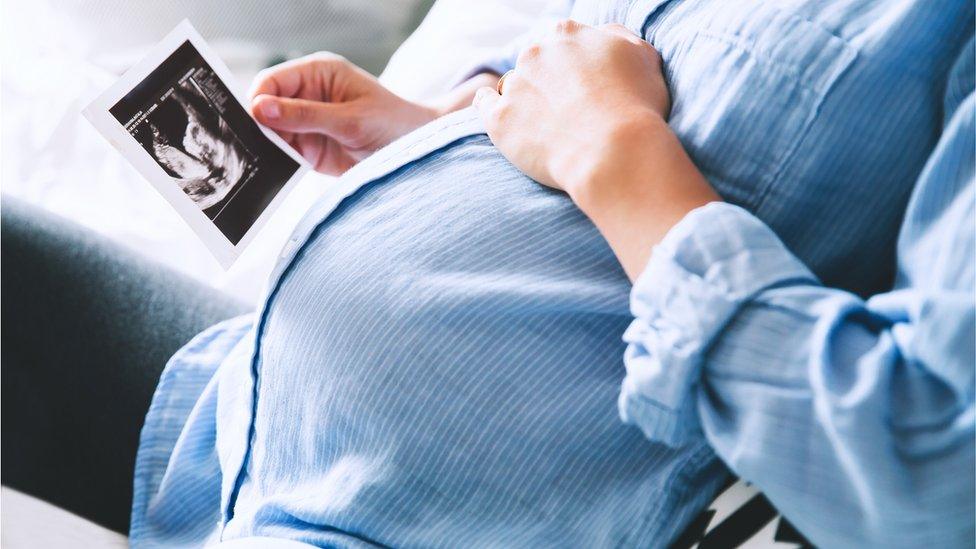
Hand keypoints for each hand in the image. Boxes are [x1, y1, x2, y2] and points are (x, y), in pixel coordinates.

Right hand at [249, 53, 439, 174]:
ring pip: (271, 133)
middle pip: (266, 107)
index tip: (255, 121)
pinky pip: (284, 154)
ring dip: (268, 146)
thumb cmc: (393, 124)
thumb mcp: (351, 119)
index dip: (259, 99)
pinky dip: (278, 162)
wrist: (416, 154)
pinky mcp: (310, 149)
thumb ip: (306, 115)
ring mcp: (307, 123)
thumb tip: (260, 108)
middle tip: (256, 145)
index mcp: (318, 73)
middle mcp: (308, 95)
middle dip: (260, 125)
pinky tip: (277, 171)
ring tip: (269, 161)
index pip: (273, 80)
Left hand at [473, 21, 718, 279]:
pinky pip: (484, 103)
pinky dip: (490, 106)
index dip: (573, 64)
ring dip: (526, 99)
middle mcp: (536, 52)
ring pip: (514, 84)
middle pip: (536, 61)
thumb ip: (619, 39)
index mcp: (568, 34)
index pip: (562, 40)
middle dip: (548, 81)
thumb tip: (603, 36)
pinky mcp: (499, 119)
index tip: (582, 84)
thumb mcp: (644, 58)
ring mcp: (515, 85)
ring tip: (546, 126)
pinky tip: (504, 117)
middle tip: (567, 110)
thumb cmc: (637, 107)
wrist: (613, 152)